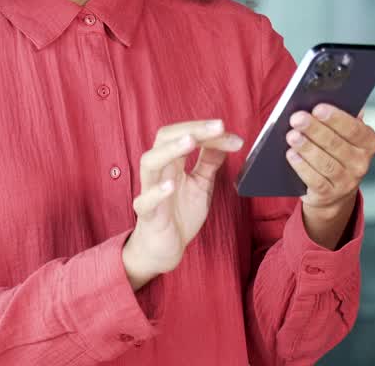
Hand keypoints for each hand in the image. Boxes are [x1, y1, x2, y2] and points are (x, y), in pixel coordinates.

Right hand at [121, 119, 244, 289]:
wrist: (165, 248)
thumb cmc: (180, 213)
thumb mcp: (201, 184)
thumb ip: (210, 161)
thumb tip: (226, 139)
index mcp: (172, 162)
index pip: (184, 134)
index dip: (206, 130)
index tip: (228, 131)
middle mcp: (160, 171)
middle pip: (165, 138)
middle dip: (190, 129)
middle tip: (217, 126)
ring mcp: (150, 191)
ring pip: (150, 162)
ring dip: (170, 150)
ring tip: (190, 141)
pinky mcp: (147, 215)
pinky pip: (145, 201)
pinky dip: (156, 192)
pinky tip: (170, 185)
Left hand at [285, 105, 374, 213]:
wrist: (333, 191)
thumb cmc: (335, 150)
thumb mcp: (343, 135)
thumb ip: (341, 117)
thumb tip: (334, 95)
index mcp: (368, 143)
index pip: (354, 128)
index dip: (336, 118)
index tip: (318, 107)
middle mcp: (362, 163)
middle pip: (336, 144)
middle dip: (315, 130)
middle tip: (297, 118)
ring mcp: (347, 182)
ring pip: (325, 163)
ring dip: (306, 148)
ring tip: (291, 135)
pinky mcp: (330, 195)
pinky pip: (316, 180)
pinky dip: (302, 167)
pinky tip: (291, 155)